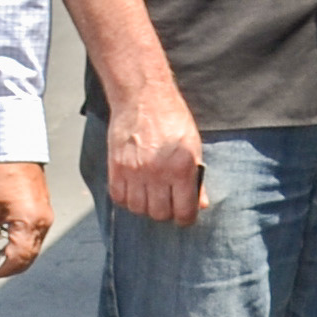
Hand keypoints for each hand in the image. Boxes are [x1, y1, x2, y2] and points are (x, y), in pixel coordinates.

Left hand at [0, 160, 52, 282]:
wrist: (13, 145)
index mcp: (30, 222)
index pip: (18, 260)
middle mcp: (43, 221)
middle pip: (27, 257)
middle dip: (5, 265)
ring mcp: (45, 215)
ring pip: (30, 247)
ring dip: (11, 254)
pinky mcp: (41, 209)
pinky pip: (32, 234)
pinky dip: (17, 241)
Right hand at [101, 78, 208, 223]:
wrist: (143, 97)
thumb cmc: (172, 119)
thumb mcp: (193, 146)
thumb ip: (195, 178)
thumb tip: (200, 203)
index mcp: (182, 168)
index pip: (184, 211)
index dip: (186, 218)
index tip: (185, 216)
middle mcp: (157, 173)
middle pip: (160, 214)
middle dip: (166, 212)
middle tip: (167, 202)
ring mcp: (134, 171)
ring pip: (138, 208)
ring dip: (146, 206)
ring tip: (151, 194)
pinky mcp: (116, 167)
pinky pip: (119, 198)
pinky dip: (127, 198)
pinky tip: (134, 189)